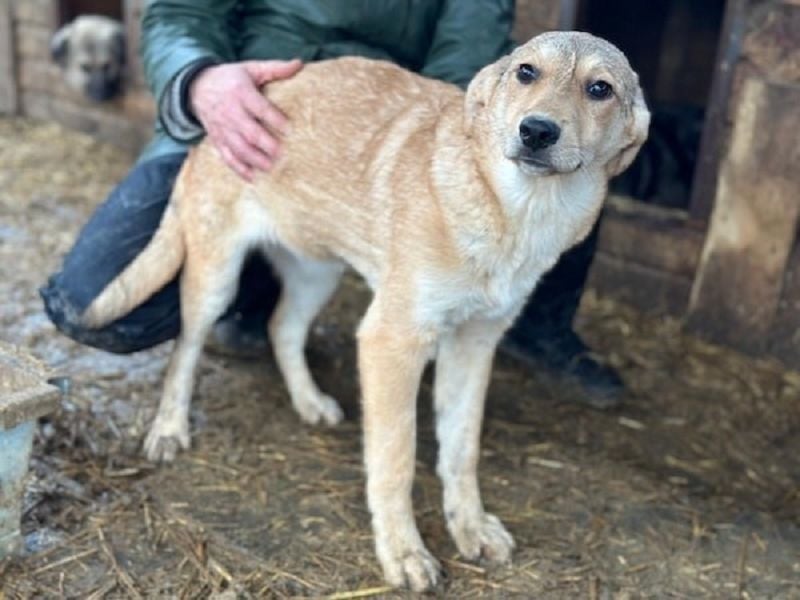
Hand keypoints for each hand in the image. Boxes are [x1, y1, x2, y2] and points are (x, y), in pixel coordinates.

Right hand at [189, 59, 302, 179]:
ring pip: (238, 148)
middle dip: (265, 144)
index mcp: (240, 92)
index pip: (259, 107)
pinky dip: (239, 169)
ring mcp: (222, 128)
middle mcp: (230, 112)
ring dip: (254, 160)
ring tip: (271, 168)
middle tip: (282, 154)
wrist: (197, 86)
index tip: (289, 129)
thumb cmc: (231, 78)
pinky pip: (227, 157)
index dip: (274, 119)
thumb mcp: (251, 68)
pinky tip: (253, 178)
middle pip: (248, 131)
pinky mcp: (217, 139)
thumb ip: (275, 69)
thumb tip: (299, 64)